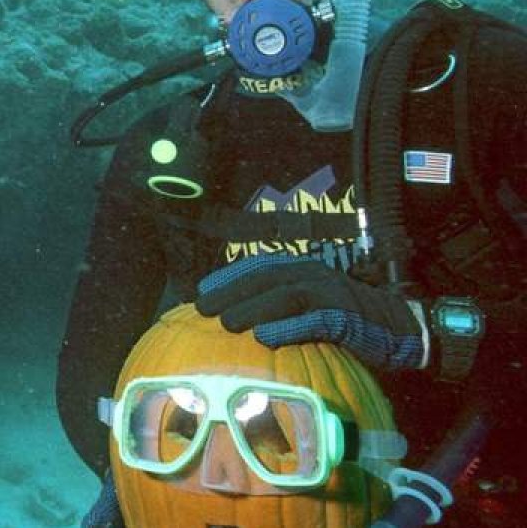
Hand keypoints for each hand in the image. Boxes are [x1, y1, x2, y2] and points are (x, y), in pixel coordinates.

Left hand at [195, 260, 427, 371]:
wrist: (401, 330)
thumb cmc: (347, 323)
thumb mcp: (311, 308)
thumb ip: (281, 308)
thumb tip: (238, 321)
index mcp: (302, 269)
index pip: (258, 266)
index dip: (229, 276)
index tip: (201, 291)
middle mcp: (314, 274)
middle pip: (265, 278)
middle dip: (231, 291)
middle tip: (203, 309)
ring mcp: (331, 294)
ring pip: (286, 295)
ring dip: (253, 308)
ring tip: (226, 324)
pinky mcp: (347, 318)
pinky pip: (315, 320)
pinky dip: (289, 327)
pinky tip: (265, 337)